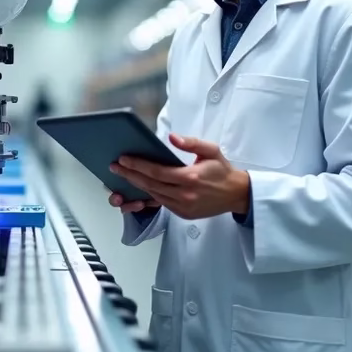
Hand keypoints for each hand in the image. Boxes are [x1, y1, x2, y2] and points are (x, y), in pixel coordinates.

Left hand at [109, 133, 251, 220]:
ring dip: (136, 186)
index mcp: (190, 177)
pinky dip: (148, 195)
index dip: (137, 166)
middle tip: (115, 167)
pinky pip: (161, 203)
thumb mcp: (211, 150)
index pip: (156, 171)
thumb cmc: (222, 170)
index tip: (123, 159)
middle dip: (130, 175)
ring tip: (123, 176)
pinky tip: (139, 187)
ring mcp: (183, 207)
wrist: (236, 194)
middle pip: (150, 184)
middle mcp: (184, 195)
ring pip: (153, 195)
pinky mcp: (183, 214)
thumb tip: (171, 137)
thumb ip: (191, 143)